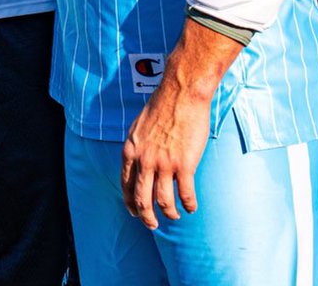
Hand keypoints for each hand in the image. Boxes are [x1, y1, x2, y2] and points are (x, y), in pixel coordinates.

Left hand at [121, 76, 210, 227]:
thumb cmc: (163, 105)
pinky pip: (186, 195)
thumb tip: (140, 161)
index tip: (134, 211)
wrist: (181, 93)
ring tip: (175, 216)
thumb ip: (139, 146)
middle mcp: (144, 160)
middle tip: (152, 225)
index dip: (129, 201)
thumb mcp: (140, 126)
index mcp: (131, 149)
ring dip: (170, 214)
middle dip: (146, 216)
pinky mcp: (184, 165)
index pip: (125, 184)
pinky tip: (192, 207)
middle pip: (142, 198)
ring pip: (164, 202)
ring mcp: (164, 163)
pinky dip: (189, 205)